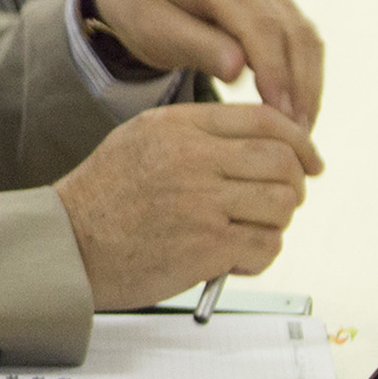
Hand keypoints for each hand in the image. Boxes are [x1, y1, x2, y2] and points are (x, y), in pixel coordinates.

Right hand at [54, 103, 322, 310]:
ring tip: (248, 232)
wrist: (67, 246)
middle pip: (282, 162)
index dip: (299, 141)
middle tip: (282, 202)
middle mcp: (192, 158)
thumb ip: (197, 132)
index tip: (310, 161)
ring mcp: (201, 202)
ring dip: (275, 223)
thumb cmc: (102, 198)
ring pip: (281, 205)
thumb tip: (265, 142)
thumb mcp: (141, 140)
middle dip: (293, 186)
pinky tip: (234, 258)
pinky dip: (260, 256)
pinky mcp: (207, 246)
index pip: (264, 120)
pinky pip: (266, 246)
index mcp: (177, 126)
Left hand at [93, 0, 323, 128]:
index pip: (259, 24)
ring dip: (308, 81)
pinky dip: (303, 70)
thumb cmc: (137, 8)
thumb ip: (195, 46)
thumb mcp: (152, 30)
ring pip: (303, 33)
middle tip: (298, 134)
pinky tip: (298, 106)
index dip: (275, 71)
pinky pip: (298, 34)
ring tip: (302, 128)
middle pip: (292, 29)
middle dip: (300, 83)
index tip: (280, 114)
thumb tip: (239, 70)